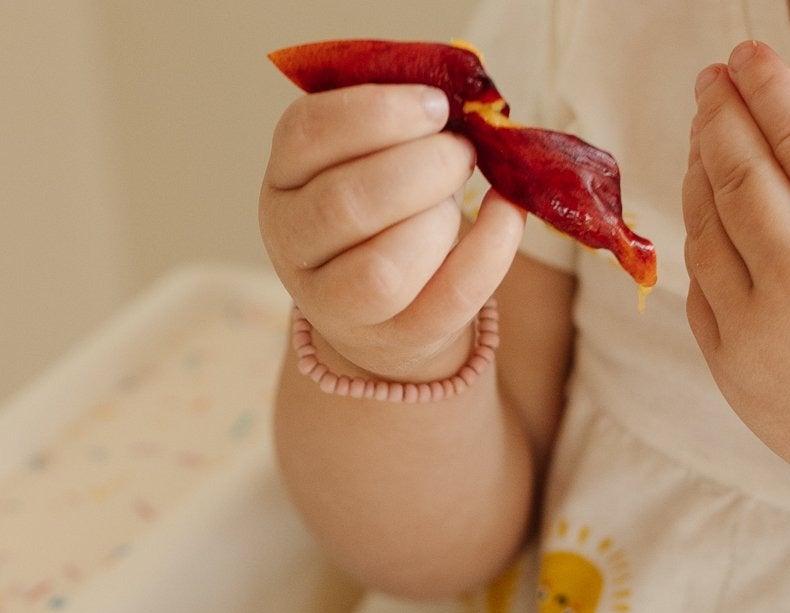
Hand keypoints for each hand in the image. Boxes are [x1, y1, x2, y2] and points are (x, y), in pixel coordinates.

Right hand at [260, 82, 526, 382]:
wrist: (383, 302)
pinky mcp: (393, 341)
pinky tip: (505, 213)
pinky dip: (491, 250)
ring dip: (439, 220)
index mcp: (284, 181)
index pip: (308, 135)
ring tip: (457, 198)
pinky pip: (449, 299)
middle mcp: (293, 247)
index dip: (378, 112)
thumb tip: (461, 94)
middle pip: (345, 204)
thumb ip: (401, 118)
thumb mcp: (370, 150)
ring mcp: (334, 306)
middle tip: (459, 153)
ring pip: (382, 270)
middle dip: (422, 167)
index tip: (436, 106)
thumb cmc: (381, 201)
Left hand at [684, 40, 789, 531]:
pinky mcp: (734, 371)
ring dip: (698, 178)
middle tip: (708, 85)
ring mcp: (760, 330)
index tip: (742, 57)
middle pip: (739, 176)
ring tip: (703, 141)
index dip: (764, 87)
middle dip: (718, 118)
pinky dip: (702, 249)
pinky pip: (703, 295)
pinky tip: (707, 217)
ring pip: (707, 235)